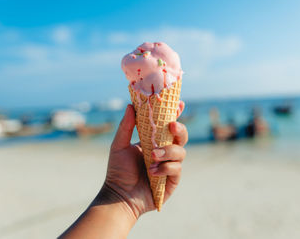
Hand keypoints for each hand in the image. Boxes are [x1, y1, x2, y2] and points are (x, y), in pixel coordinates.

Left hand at [105, 102, 187, 218]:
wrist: (119, 196)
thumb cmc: (118, 171)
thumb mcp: (119, 146)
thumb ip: (126, 126)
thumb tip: (131, 106)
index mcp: (153, 141)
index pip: (168, 126)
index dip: (176, 114)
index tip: (179, 104)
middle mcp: (164, 152)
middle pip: (181, 136)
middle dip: (180, 129)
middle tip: (171, 126)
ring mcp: (170, 166)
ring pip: (181, 152)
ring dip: (168, 152)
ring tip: (153, 156)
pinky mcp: (172, 180)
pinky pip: (177, 169)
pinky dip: (165, 168)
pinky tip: (152, 172)